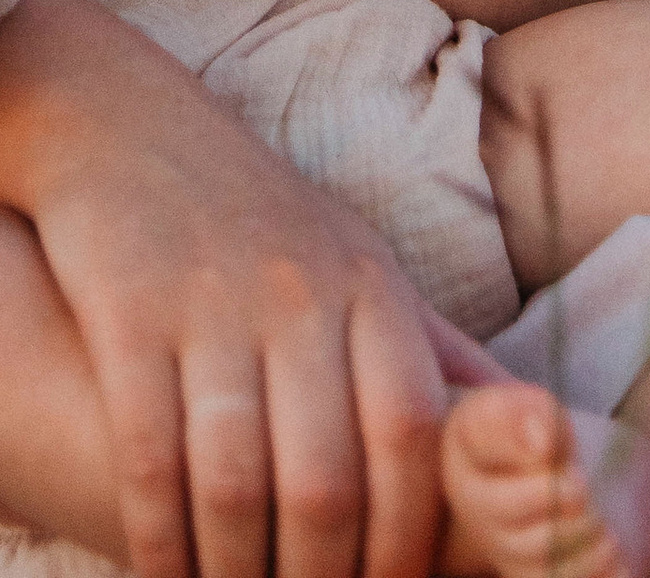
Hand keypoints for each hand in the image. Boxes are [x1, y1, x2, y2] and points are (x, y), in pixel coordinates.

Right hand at [20, 34, 467, 577]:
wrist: (113, 117)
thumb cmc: (253, 214)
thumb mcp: (355, 259)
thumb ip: (431, 351)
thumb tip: (536, 434)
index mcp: (369, 283)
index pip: (412, 442)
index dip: (403, 542)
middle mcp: (300, 290)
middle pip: (326, 482)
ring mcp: (211, 297)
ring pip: (235, 481)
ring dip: (233, 573)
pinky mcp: (128, 307)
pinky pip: (148, 453)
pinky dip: (158, 537)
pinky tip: (161, 572)